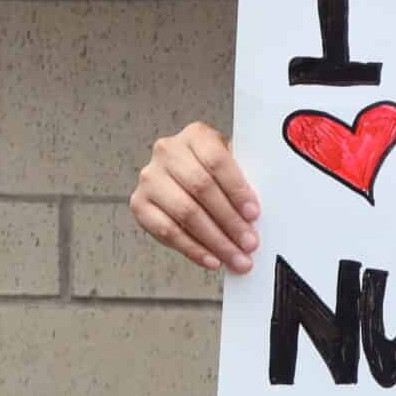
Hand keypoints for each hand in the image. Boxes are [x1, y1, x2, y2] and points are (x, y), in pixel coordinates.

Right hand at [132, 121, 262, 273]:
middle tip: (249, 243)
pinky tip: (211, 259)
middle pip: (201, 189)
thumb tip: (257, 214)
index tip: (254, 214)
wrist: (180, 174)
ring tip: (235, 257)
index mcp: (195, 135)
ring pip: (186, 212)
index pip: (217, 161)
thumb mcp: (230, 163)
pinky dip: (192, 249)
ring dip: (214, 240)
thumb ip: (242, 179)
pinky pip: (167, 231)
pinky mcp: (139, 203)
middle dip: (229, 221)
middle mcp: (167, 151)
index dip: (237, 189)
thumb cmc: (212, 170)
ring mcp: (150, 178)